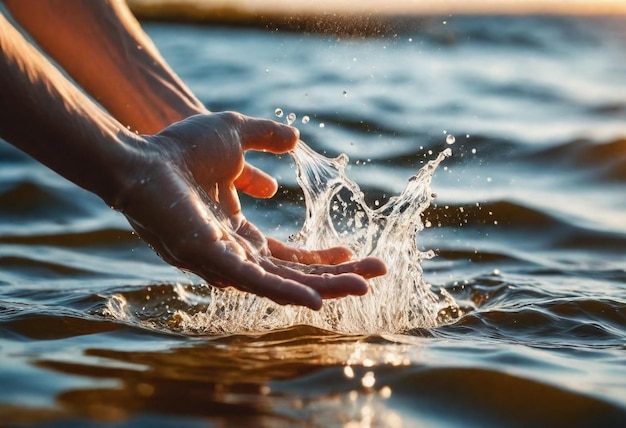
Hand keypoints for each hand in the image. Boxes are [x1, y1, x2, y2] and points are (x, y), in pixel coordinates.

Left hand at [116, 112, 385, 309]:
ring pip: (281, 285)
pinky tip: (317, 302)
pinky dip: (287, 296)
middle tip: (376, 275)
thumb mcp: (235, 134)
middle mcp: (233, 254)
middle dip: (336, 277)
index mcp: (239, 233)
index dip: (322, 258)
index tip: (353, 250)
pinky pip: (253, 284)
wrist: (143, 155)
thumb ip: (266, 138)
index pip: (288, 257)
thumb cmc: (179, 148)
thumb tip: (295, 140)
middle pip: (294, 276)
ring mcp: (222, 261)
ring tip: (362, 289)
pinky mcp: (211, 260)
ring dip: (323, 289)